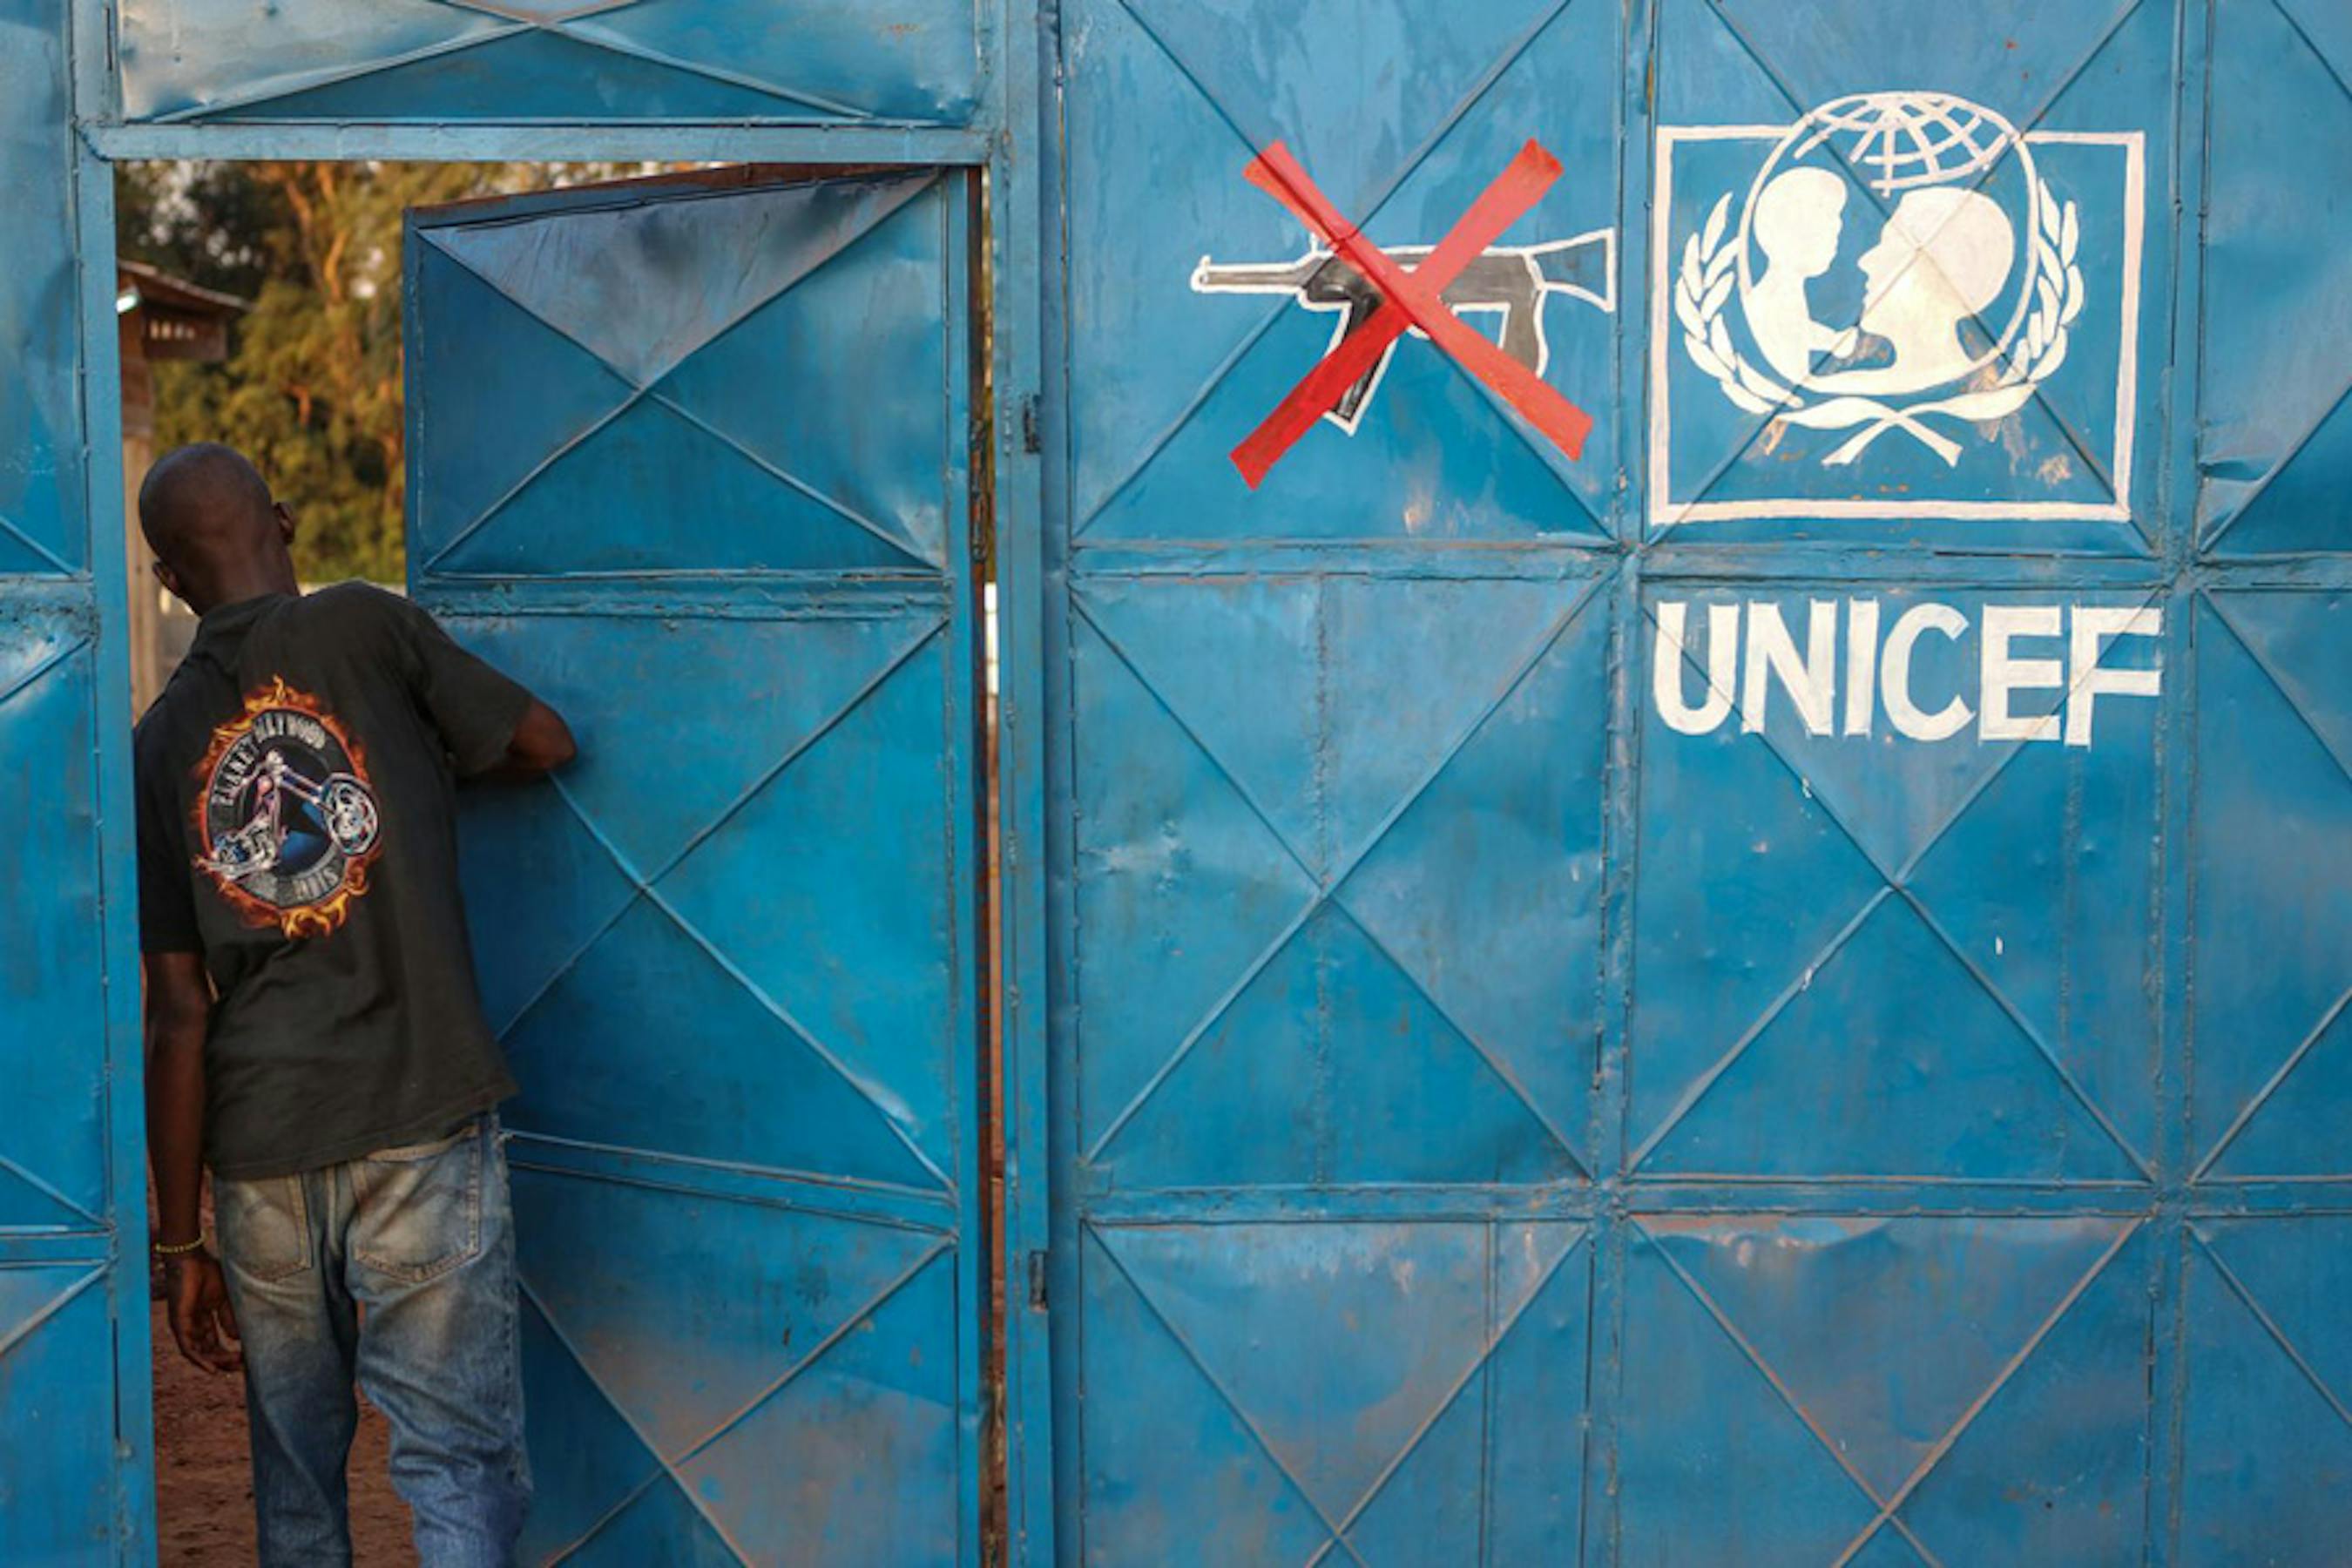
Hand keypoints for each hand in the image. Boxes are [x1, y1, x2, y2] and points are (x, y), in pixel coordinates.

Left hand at [163, 1252, 240, 1374]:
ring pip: (199, 1352)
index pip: (215, 1343)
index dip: (229, 1353)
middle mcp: (193, 1326)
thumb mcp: (226, 1299)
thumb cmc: (208, 1273)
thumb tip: (237, 1339)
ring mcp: (185, 1326)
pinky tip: (213, 1368)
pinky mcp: (179, 1324)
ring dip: (216, 1362)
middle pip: (208, 1351)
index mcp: (204, 1319)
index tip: (247, 1359)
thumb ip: (230, 1318)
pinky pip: (188, 1348)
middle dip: (225, 1360)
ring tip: (233, 1367)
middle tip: (243, 1366)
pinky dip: (200, 1360)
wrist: (192, 1259)